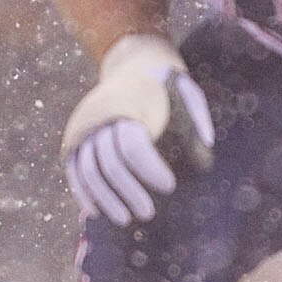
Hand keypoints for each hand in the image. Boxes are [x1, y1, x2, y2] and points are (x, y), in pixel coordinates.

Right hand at [62, 33, 214, 224]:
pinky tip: (95, 211)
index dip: (149, 169)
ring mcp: (84, 127)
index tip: (170, 186)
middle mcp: (100, 117)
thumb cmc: (164, 82)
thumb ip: (198, 113)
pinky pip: (74, 167)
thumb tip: (208, 144)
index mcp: (127, 105)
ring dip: (104, 197)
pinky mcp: (75, 136)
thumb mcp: (187, 88)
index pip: (132, 145)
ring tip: (124, 219)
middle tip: (148, 213)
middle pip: (109, 162)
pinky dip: (82, 190)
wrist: (130, 62)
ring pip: (88, 169)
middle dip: (128, 190)